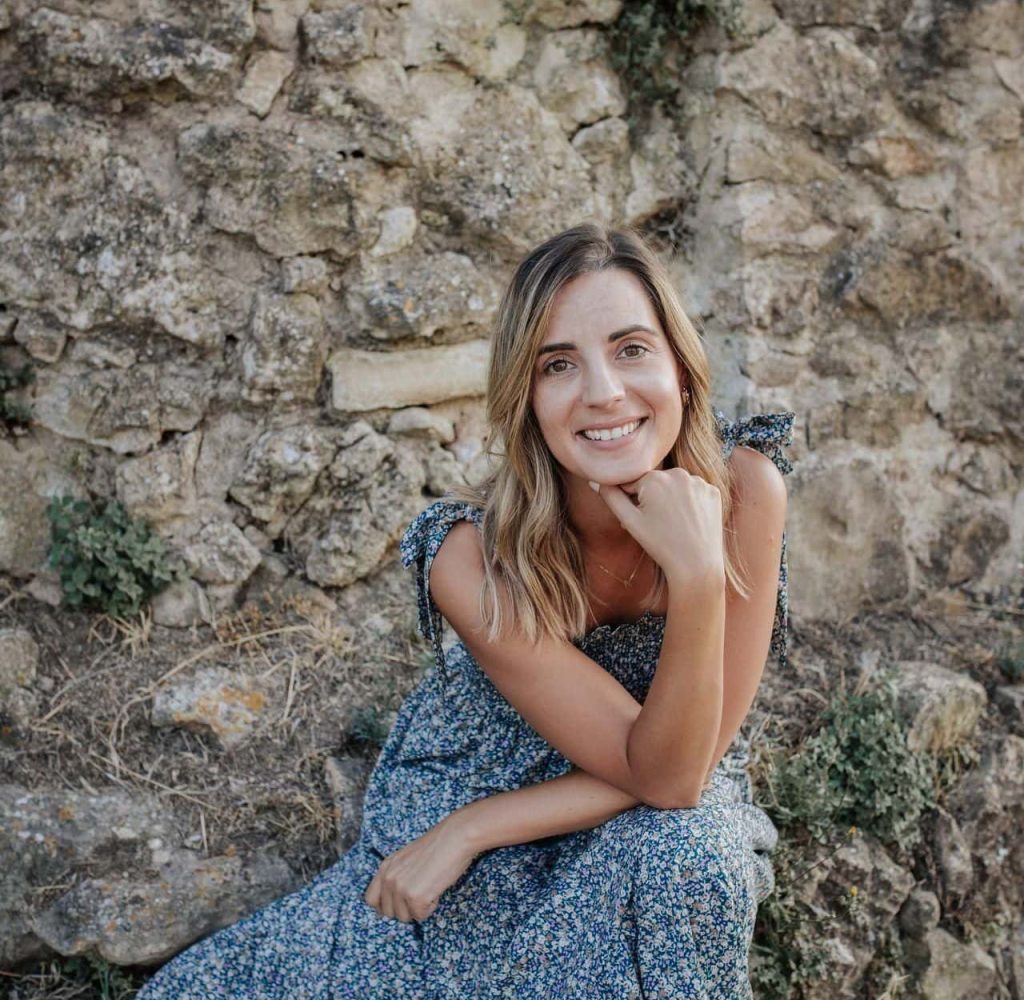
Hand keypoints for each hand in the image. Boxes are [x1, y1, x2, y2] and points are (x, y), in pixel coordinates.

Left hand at [363, 815, 479, 923]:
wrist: (455, 837)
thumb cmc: (437, 847)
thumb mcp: (407, 858)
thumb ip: (396, 876)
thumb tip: (393, 902)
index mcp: (385, 867)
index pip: (371, 900)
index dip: (385, 906)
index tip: (399, 904)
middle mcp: (388, 878)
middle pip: (388, 913)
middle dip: (405, 908)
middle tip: (421, 892)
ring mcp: (400, 888)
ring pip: (404, 917)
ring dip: (418, 908)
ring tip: (429, 887)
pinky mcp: (414, 897)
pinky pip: (420, 916)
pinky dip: (431, 907)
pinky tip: (436, 889)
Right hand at [589, 468, 723, 586]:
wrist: (696, 565)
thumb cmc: (660, 544)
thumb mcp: (629, 521)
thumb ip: (610, 497)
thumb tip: (595, 481)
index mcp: (654, 478)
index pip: (633, 483)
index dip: (633, 502)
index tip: (641, 520)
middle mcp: (678, 473)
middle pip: (656, 482)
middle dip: (652, 499)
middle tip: (656, 525)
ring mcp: (699, 482)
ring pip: (675, 486)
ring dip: (671, 499)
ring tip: (673, 524)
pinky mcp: (713, 492)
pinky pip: (694, 492)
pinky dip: (690, 503)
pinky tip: (689, 521)